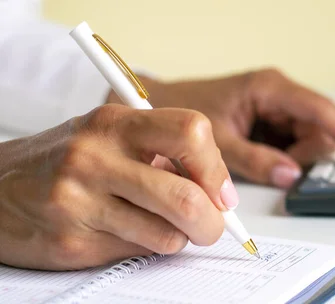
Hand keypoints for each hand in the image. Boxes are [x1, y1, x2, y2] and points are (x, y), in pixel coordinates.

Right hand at [0, 104, 235, 269]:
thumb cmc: (65, 161)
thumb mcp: (110, 137)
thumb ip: (163, 154)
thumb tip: (220, 192)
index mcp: (114, 123)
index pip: (191, 132)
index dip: (217, 168)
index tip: (222, 192)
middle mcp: (96, 158)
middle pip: (187, 197)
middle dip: (213, 222)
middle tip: (212, 225)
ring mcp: (80, 202)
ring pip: (168, 235)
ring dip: (178, 238)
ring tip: (159, 225)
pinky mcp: (72, 241)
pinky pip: (137, 253)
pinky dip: (145, 248)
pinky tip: (124, 232)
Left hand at [125, 68, 334, 187]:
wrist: (161, 107)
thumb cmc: (185, 112)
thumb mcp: (218, 142)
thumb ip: (255, 160)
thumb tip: (290, 175)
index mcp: (270, 88)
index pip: (321, 111)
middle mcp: (279, 96)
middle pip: (319, 130)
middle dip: (305, 155)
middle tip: (273, 167)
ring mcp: (277, 110)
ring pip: (308, 140)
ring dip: (292, 159)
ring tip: (256, 159)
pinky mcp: (271, 123)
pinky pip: (292, 144)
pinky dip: (283, 159)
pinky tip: (259, 158)